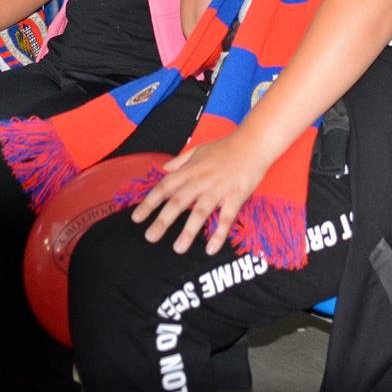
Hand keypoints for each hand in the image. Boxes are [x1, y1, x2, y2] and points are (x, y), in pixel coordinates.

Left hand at [130, 133, 270, 255]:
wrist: (254, 143)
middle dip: (163, 220)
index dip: (150, 203)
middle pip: (179, 202)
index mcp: (190, 170)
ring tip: (178, 248)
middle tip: (150, 237)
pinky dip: (219, 234)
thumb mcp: (199, 150)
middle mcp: (201, 180)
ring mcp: (219, 189)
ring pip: (200, 212)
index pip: (165, 187)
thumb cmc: (226, 147)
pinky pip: (226, 218)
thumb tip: (163, 169)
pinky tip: (212, 248)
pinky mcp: (236, 196)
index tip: (137, 218)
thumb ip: (180, 161)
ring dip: (189, 231)